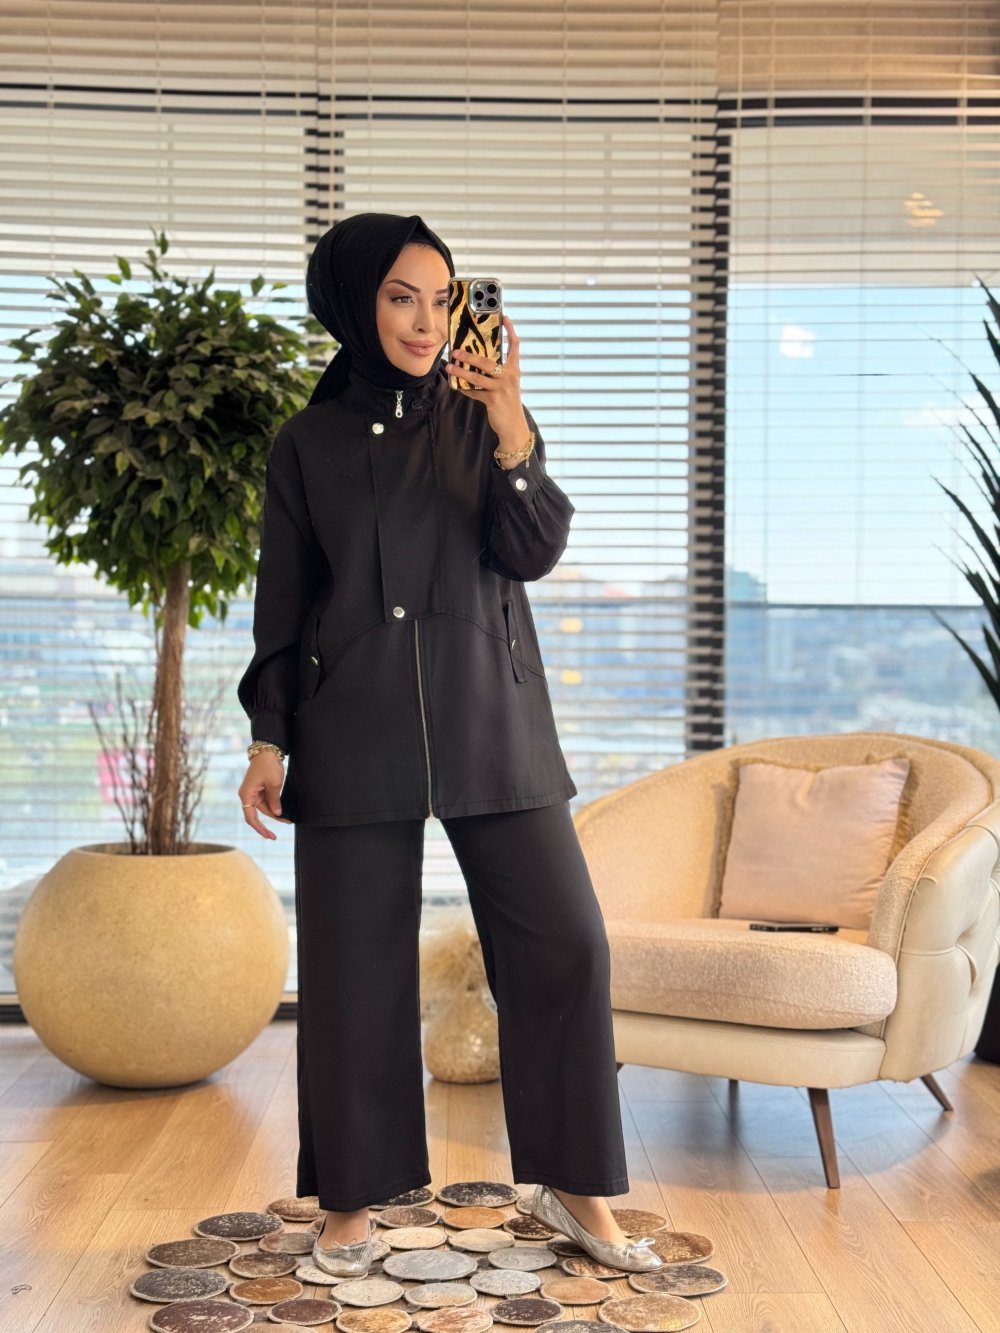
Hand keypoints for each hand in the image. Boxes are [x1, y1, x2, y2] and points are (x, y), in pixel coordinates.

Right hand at [238, 753, 291, 839]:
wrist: (267, 751)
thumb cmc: (268, 765)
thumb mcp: (274, 784)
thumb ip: (275, 800)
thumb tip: (277, 814)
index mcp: (246, 795)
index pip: (251, 818)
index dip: (260, 828)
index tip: (270, 836)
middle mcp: (247, 795)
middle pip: (259, 814)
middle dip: (272, 820)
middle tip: (284, 827)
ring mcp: (252, 793)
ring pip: (264, 808)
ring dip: (275, 813)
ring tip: (288, 819)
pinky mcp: (258, 790)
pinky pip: (266, 801)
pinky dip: (274, 806)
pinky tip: (282, 811)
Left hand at [445, 314, 527, 442]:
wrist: (513, 425)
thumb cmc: (508, 402)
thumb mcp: (507, 384)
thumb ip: (497, 373)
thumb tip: (477, 361)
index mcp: (514, 370)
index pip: (515, 346)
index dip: (510, 331)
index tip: (505, 318)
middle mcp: (509, 377)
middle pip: (487, 362)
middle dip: (469, 356)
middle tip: (456, 351)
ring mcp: (501, 389)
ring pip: (477, 377)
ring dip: (461, 372)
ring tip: (449, 367)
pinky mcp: (493, 400)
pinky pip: (474, 392)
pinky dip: (464, 389)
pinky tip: (456, 385)